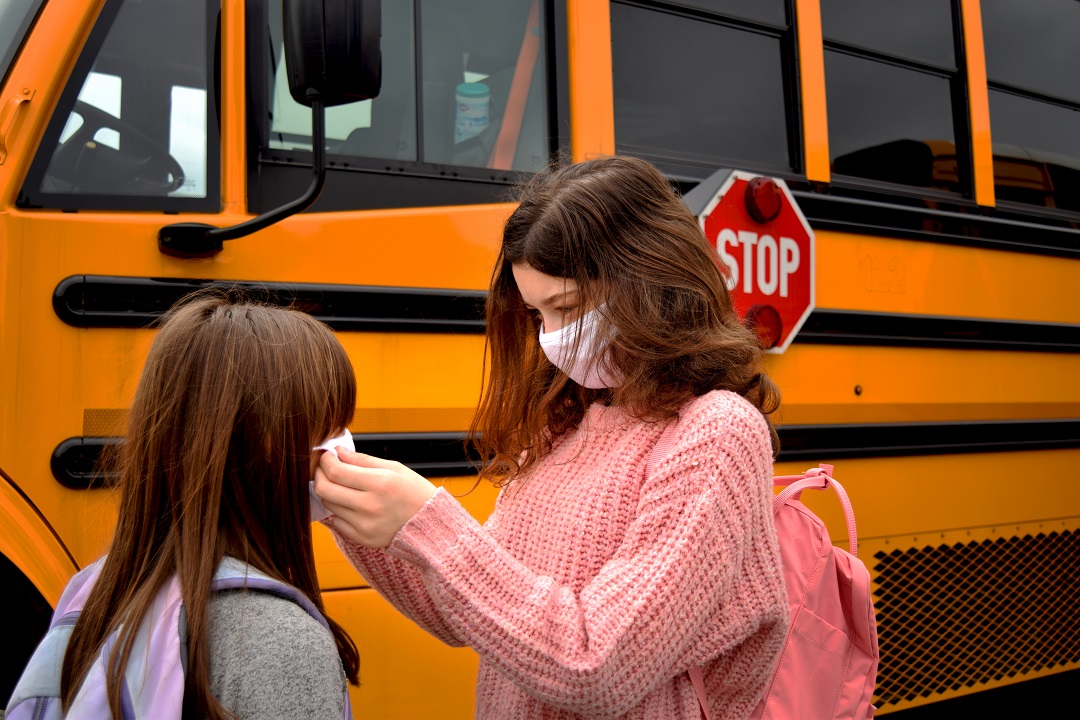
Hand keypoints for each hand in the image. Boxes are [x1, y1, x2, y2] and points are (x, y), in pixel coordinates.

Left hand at [314, 448, 437, 547]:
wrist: (430, 525)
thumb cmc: (414, 492)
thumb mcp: (394, 468)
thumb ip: (362, 460)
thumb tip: (338, 452)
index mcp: (380, 483)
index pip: (336, 471)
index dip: (325, 461)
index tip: (327, 456)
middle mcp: (369, 506)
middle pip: (325, 489)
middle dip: (319, 474)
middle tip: (325, 468)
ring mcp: (364, 525)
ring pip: (328, 505)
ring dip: (328, 491)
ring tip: (339, 484)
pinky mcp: (361, 538)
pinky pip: (337, 521)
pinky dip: (338, 509)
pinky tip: (349, 502)